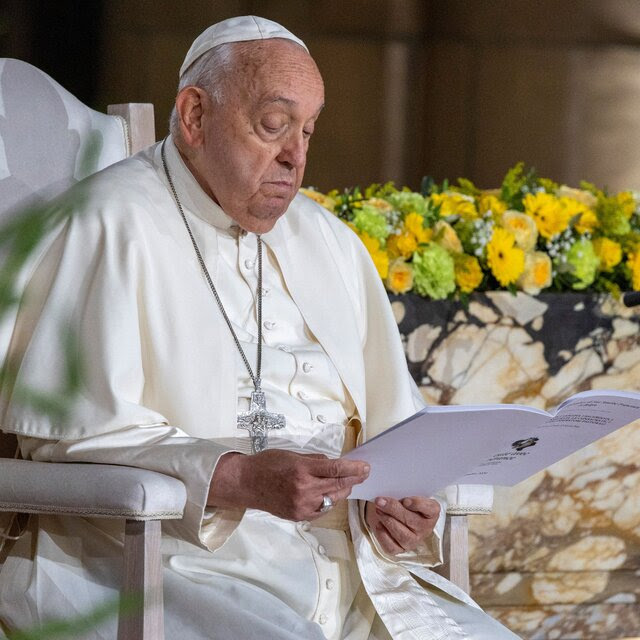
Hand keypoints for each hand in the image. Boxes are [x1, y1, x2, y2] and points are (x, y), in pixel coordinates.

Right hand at [208, 449, 368, 520]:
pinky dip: (329, 501)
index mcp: (302, 470)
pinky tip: (332, 494)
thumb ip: (314, 460)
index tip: (365, 467)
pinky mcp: (299, 516)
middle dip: (353, 479)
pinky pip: (322, 510)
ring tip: (348, 482)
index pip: (335, 469)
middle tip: (363, 474)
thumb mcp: (292, 454)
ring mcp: (302, 505)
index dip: (354, 469)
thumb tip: (333, 464)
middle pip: (337, 485)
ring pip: (333, 499)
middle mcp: (304, 489)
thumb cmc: (267, 464)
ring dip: (343, 490)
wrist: (246, 483)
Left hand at [365, 496, 439, 554]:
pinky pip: (392, 547)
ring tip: (378, 510)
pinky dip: (383, 535)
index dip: (418, 505)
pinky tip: (378, 524)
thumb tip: (390, 495)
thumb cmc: (401, 500)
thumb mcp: (404, 492)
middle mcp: (425, 528)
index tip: (405, 500)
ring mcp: (414, 540)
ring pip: (403, 536)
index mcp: (431, 511)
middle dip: (394, 510)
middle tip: (380, 501)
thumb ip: (402, 491)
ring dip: (388, 521)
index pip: (431, 509)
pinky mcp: (400, 549)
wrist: (390, 511)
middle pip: (412, 521)